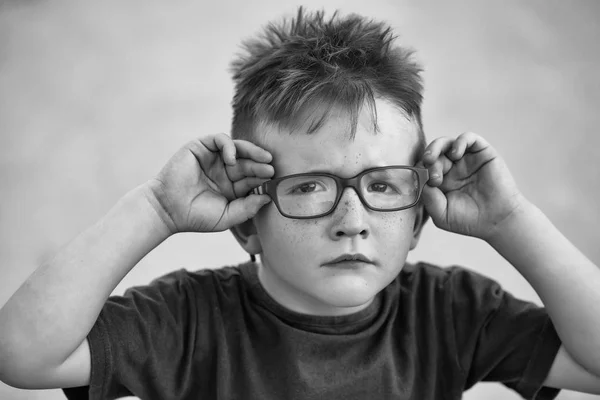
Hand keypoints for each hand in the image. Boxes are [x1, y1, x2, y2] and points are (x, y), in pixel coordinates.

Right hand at [145, 133, 273, 233]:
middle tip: (272, 169)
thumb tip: (268, 198)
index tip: (274, 182)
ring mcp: (213, 158)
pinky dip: (229, 146)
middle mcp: (224, 171)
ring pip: (238, 148)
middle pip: (248, 163)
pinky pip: (219, 139)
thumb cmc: (196, 217)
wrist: (168, 210)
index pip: (252, 179)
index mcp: (232, 187)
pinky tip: (232, 159)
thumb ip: (247, 208)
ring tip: (264, 158)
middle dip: (261, 165)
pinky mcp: (200, 147)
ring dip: (252, 152)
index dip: (263, 179)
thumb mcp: (227, 216)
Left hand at [419, 132, 526, 240]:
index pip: (423, 167)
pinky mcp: (482, 153)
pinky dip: (460, 141)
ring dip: (436, 147)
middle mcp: (452, 168)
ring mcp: (466, 160)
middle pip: (432, 154)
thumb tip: (420, 179)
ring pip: (447, 143)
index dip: (420, 171)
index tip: (427, 184)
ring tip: (432, 159)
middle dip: (428, 161)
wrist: (498, 221)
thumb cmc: (469, 220)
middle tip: (433, 175)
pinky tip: (456, 154)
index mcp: (440, 181)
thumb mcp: (441, 214)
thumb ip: (428, 197)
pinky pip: (469, 138)